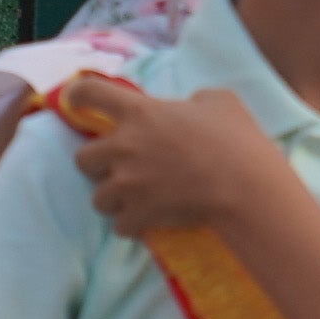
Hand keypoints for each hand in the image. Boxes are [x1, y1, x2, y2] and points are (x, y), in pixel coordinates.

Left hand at [55, 72, 294, 249]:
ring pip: (97, 198)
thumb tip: (189, 107)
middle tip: (121, 167)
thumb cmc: (234, 137)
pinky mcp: (137, 214)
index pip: (91, 92)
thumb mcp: (219, 101)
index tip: (75, 101)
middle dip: (98, 164)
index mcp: (140, 112)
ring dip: (114, 199)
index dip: (77, 95)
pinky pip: (119, 226)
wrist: (244, 184)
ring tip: (136, 200)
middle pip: (82, 158)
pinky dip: (132, 225)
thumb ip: (194, 100)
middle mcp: (124, 147)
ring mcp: (128, 183)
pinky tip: (149, 221)